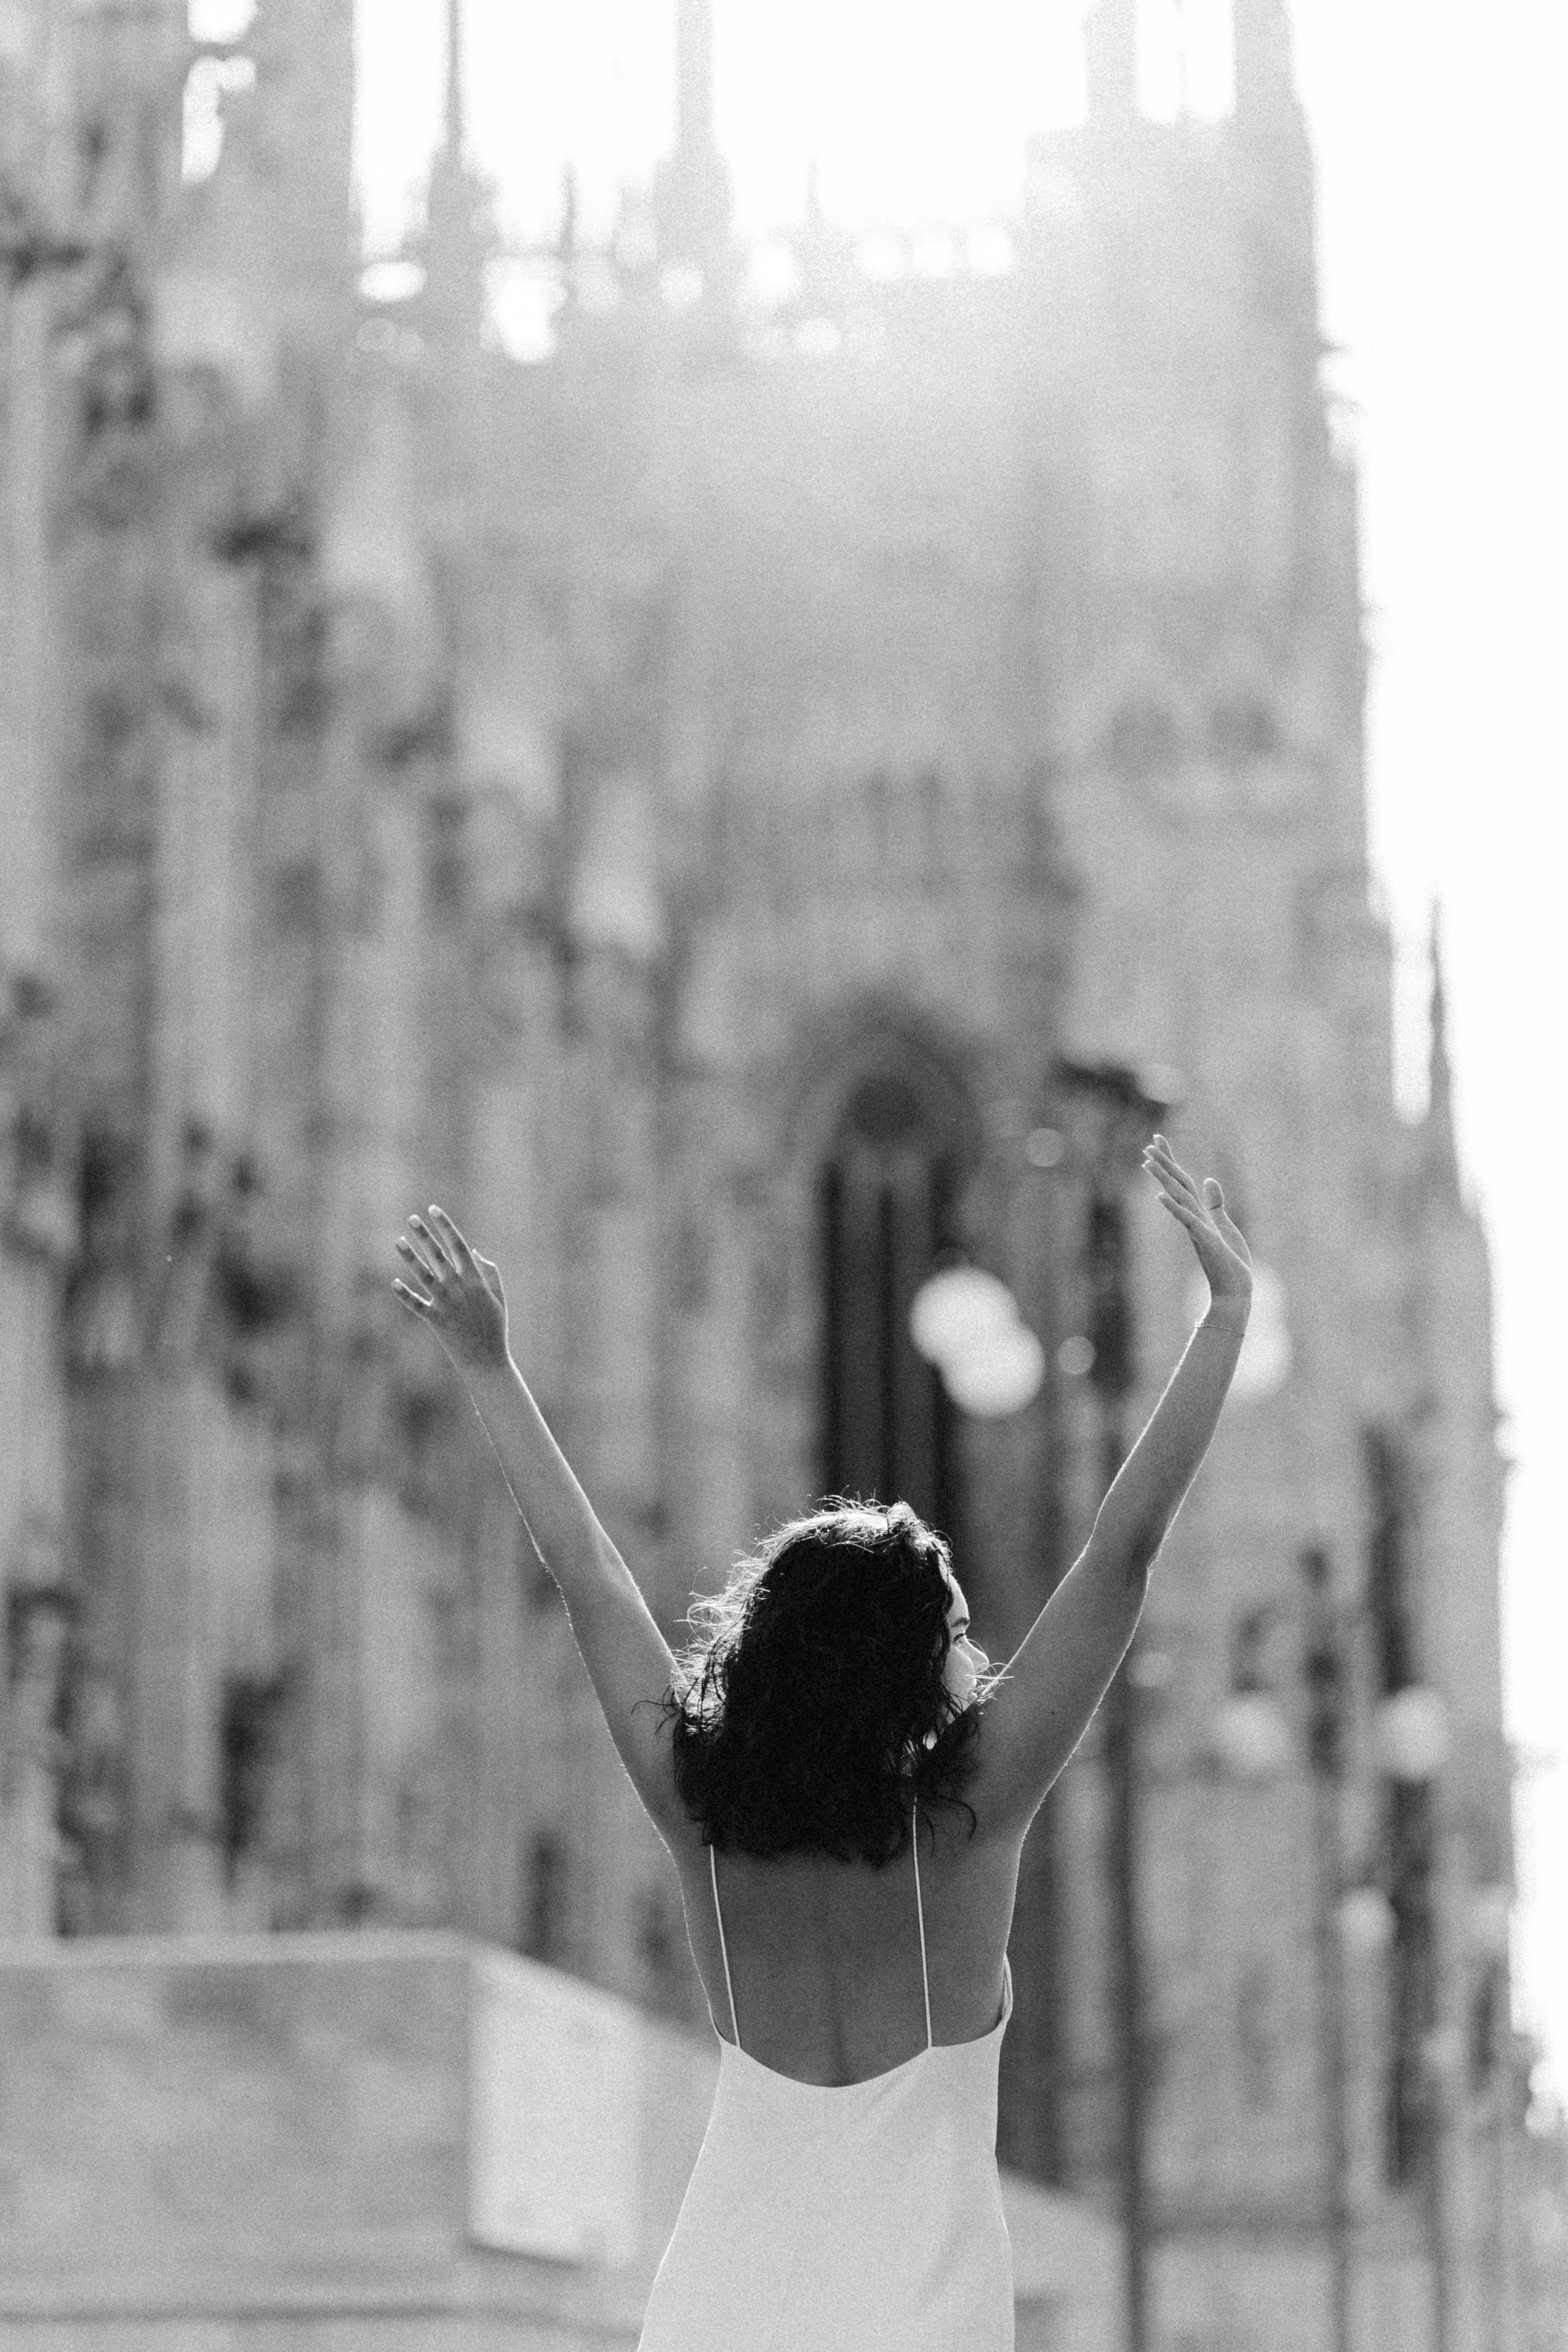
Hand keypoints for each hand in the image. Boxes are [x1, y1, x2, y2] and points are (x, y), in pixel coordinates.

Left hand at [392, 1206, 510, 1377]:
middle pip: (438, 1255)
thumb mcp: (498, 1297)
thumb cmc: (495, 1326)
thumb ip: (489, 1271)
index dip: (445, 1225)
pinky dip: (405, 1295)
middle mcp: (459, 1287)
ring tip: (399, 1241)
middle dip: (425, 1235)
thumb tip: (474, 1250)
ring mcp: (446, 1303)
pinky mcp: (435, 1320)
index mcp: (476, 1279)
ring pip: (424, 1275)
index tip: (434, 1209)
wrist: (486, 1360)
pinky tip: (393, 1282)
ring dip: (410, 1257)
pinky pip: (416, 1305)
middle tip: (412, 1218)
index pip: (458, 1244)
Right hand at [1141, 1135, 1252, 1317]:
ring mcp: (1196, 1228)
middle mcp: (1193, 1217)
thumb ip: (1214, 1203)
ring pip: (1178, 1198)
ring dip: (1163, 1179)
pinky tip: (1161, 1196)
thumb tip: (1210, 1180)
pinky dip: (1174, 1207)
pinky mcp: (1205, 1240)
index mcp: (1197, 1213)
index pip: (1182, 1181)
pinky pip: (1187, 1220)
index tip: (1157, 1140)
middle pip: (1176, 1185)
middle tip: (1148, 1144)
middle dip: (1164, 1164)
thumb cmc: (1229, 1261)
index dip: (1170, 1161)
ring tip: (1147, 1162)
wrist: (1233, 1289)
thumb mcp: (1223, 1225)